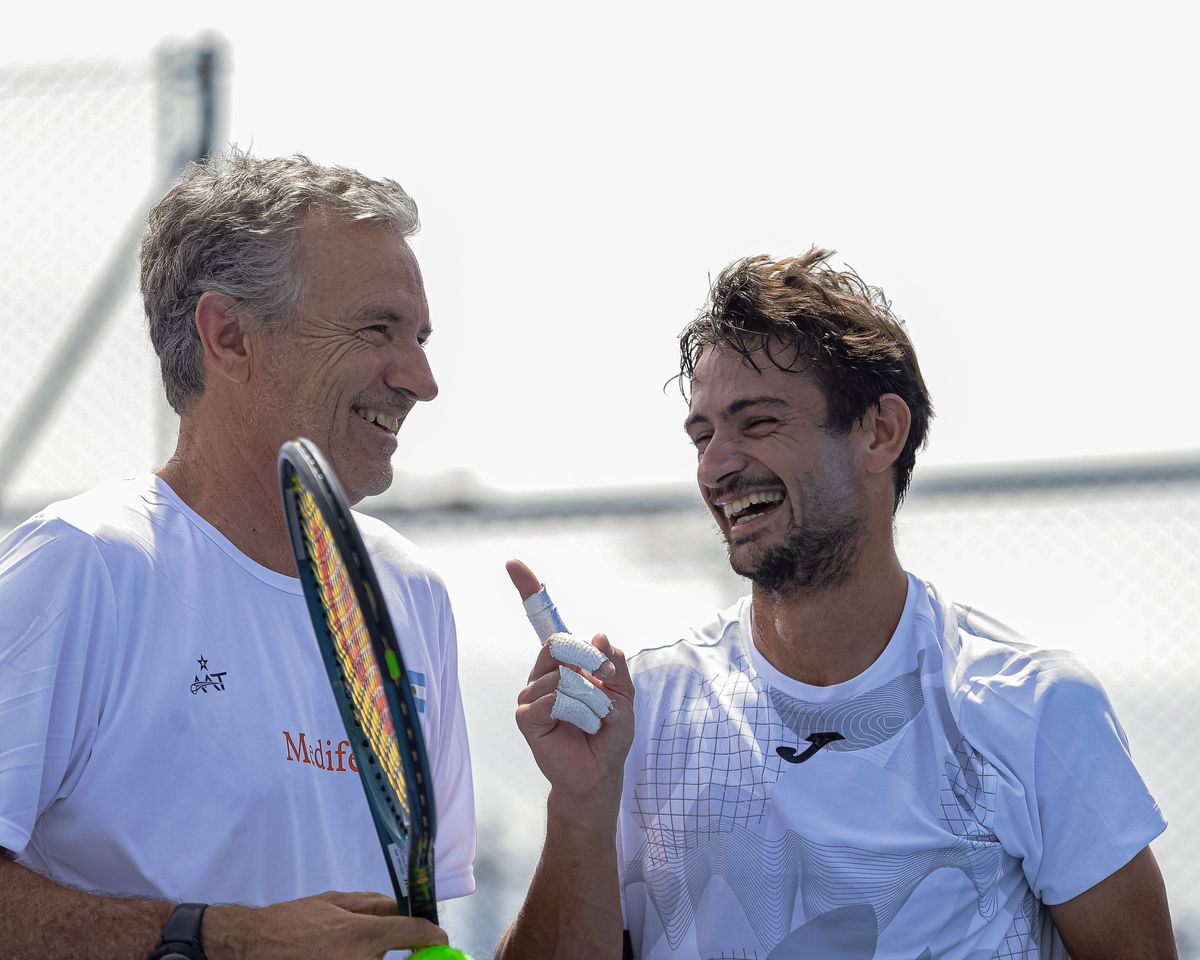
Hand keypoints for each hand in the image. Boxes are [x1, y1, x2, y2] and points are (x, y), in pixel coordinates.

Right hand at [205, 890, 447, 959]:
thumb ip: (373, 904)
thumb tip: (399, 907)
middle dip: (392, 944)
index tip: (440, 937)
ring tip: (338, 943)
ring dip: (371, 954)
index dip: (433, 934)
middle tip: (372, 934)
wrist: (256, 946)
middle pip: (394, 953)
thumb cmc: (293, 921)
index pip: (413, 933)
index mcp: (361, 935)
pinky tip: (334, 951)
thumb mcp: (336, 902)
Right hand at [507, 559, 634, 819]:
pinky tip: (575, 728)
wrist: (599, 773)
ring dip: (592, 701)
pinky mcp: (526, 717)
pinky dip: (575, 714)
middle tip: (607, 687)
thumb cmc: (610, 733)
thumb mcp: (625, 694)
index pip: (544, 621)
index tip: (513, 563)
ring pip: (564, 679)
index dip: (529, 589)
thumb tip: (598, 635)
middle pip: (561, 644)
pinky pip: (551, 701)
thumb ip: (615, 664)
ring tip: (593, 720)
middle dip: (592, 665)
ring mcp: (532, 693)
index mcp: (566, 661)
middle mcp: (544, 671)